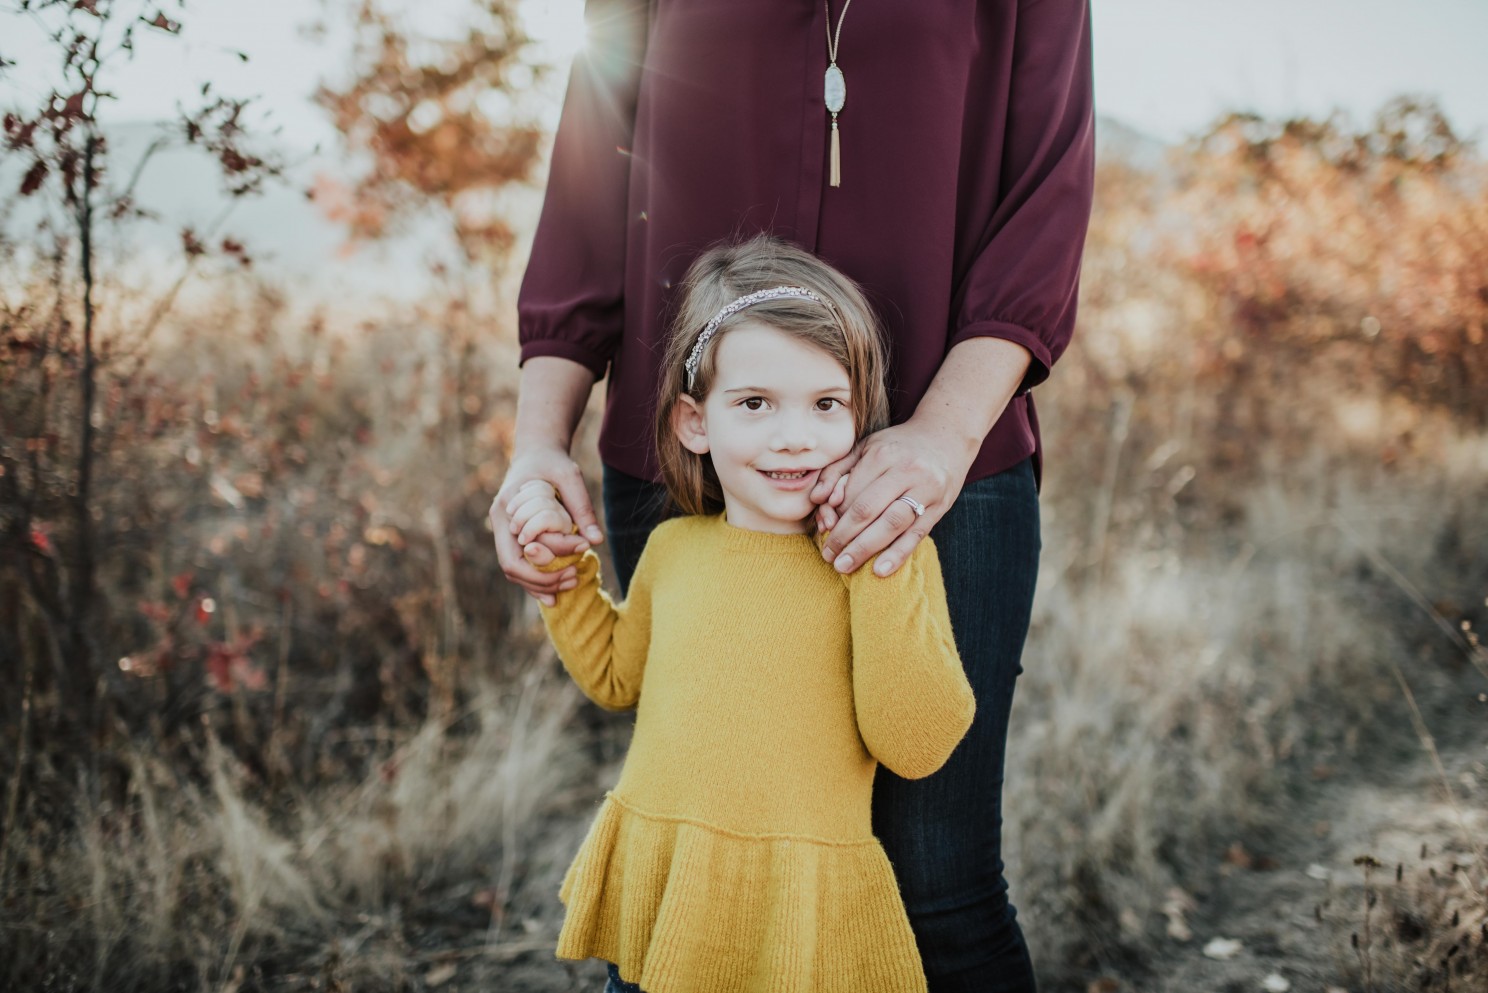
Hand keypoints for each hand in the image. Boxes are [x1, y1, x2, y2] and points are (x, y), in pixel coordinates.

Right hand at [490, 447, 603, 605]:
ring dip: (540, 584)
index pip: (513, 556)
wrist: (537, 451)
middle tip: (574, 580)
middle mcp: (501, 522)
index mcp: (507, 508)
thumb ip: (581, 508)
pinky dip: (536, 579)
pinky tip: (555, 593)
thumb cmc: (553, 461)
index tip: (574, 565)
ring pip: (515, 570)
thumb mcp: (570, 477)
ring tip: (571, 584)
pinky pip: (521, 562)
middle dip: (542, 582)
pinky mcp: (515, 534)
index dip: (541, 570)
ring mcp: (505, 529)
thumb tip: (596, 540)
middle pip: (512, 568)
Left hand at [813, 420, 975, 576]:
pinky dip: (897, 555)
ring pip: (891, 524)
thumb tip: (816, 499)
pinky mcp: (939, 508)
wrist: (946, 439)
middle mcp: (905, 470)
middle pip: (868, 509)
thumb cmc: (897, 447)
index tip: (823, 529)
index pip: (851, 491)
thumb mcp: (864, 448)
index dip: (834, 513)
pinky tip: (879, 571)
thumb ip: (836, 471)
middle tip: (827, 555)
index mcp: (882, 454)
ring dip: (864, 549)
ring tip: (844, 566)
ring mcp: (925, 490)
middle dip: (843, 535)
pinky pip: (916, 535)